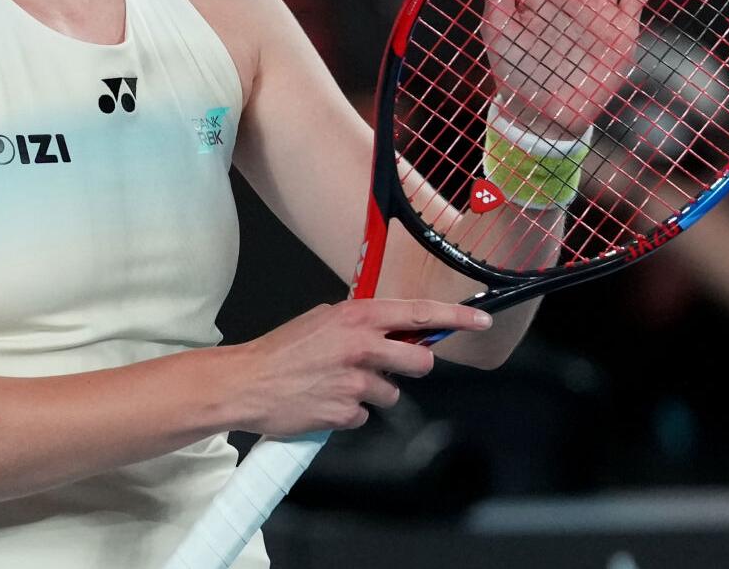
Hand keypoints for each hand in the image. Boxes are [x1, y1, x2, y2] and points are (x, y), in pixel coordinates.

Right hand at [231, 299, 491, 436]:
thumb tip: (395, 326)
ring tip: (338, 385)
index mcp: (357, 317)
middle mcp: (361, 346)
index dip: (456, 316)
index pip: (419, 313)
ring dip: (372, 393)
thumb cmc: (283, 350)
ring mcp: (354, 382)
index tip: (481, 320)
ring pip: (391, 394)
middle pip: (419, 361)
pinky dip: (349, 412)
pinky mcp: (345, 412)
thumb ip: (361, 322)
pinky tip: (325, 402)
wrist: (247, 382)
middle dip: (411, 366)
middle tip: (387, 366)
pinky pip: (364, 416)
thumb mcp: (324, 320)